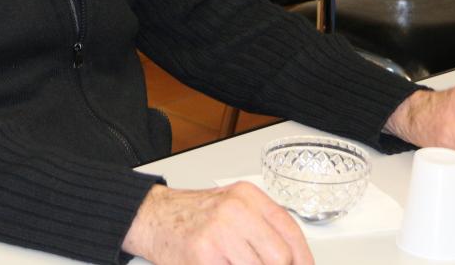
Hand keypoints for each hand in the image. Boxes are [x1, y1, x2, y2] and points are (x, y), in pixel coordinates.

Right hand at [122, 182, 313, 263]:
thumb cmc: (192, 216)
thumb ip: (261, 227)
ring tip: (233, 261)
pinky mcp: (204, 256)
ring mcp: (219, 234)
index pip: (290, 231)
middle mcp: (235, 210)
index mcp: (247, 196)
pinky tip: (220, 263)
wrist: (151, 217)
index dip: (302, 258)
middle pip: (280, 257)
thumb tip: (291, 258)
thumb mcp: (232, 208)